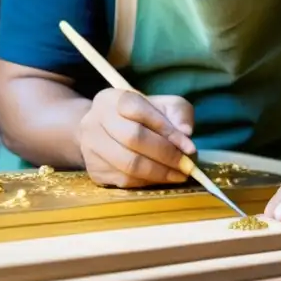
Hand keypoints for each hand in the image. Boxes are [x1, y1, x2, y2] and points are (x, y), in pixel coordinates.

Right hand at [78, 89, 196, 187]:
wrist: (105, 134)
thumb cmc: (140, 119)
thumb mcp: (162, 107)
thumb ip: (178, 114)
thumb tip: (186, 133)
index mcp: (112, 99)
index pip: (139, 110)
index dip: (166, 129)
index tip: (189, 146)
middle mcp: (95, 120)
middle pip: (132, 137)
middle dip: (165, 154)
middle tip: (187, 165)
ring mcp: (91, 147)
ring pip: (129, 164)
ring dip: (159, 172)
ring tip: (179, 174)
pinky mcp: (93, 170)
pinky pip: (125, 180)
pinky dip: (148, 182)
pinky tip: (161, 178)